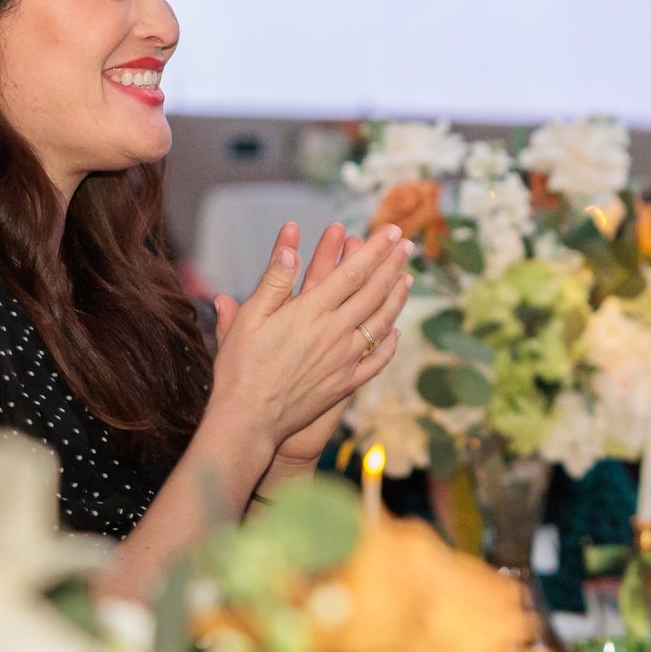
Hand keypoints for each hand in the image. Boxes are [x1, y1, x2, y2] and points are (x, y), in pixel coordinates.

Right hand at [208, 222, 411, 458]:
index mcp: (311, 311)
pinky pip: (376, 360)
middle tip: (408, 245)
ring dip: (397, 297)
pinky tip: (396, 332)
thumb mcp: (250, 318)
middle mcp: (334, 332)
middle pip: (374, 292)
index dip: (374, 250)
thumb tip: (289, 248)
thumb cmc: (241, 367)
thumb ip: (273, 282)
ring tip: (408, 278)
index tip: (390, 232)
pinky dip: (390, 344)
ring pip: (381, 322)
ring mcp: (344, 359)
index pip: (353, 272)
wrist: (249, 419)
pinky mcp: (345, 384)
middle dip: (393, 265)